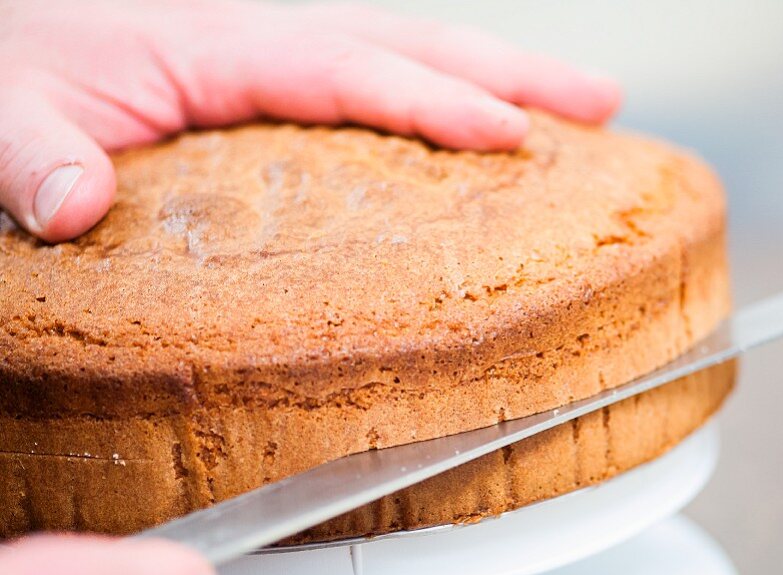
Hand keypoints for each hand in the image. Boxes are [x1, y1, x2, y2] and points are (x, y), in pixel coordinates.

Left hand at [0, 0, 620, 241]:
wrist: (5, 42)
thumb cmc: (9, 69)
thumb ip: (29, 149)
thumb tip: (75, 206)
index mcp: (214, 45)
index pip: (347, 66)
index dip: (431, 97)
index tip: (509, 131)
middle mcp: (263, 38)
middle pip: (412, 40)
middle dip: (513, 70)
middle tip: (602, 105)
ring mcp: (279, 55)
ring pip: (412, 53)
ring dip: (502, 77)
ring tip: (590, 111)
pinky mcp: (279, 81)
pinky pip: (383, 81)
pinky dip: (446, 99)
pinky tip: (486, 132)